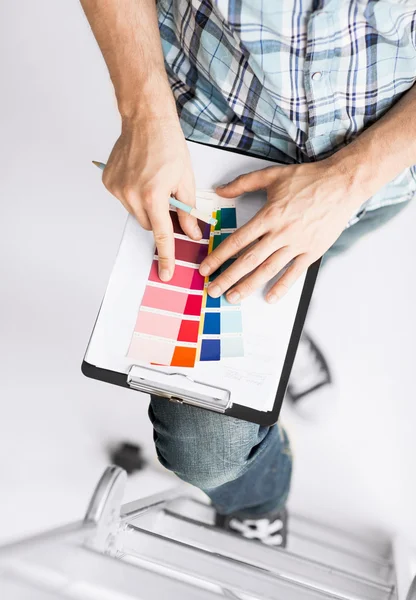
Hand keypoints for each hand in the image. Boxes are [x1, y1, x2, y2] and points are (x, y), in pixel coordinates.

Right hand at [102, 115, 199, 280]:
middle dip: (160, 218)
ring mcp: (117, 189)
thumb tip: (191, 234)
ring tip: (152, 180)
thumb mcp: (186, 180)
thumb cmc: (168, 145)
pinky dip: (133, 195)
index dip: (166, 256)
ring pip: (136, 213)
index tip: (166, 273)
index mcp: (154, 196)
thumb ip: (188, 211)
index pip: (162, 235)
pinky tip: (140, 176)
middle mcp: (132, 195)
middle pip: (149, 225)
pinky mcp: (109, 182)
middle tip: (167, 197)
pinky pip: (124, 200)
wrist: (145, 120)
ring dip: (146, 205)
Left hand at [199, 160, 365, 302]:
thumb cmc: (309, 179)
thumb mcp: (272, 175)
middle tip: (213, 290)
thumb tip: (220, 190)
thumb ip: (243, 183)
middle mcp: (281, 233)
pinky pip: (294, 273)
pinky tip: (269, 298)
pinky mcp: (312, 251)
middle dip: (228, 277)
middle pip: (248, 260)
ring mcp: (297, 244)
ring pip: (268, 269)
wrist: (342, 184)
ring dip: (249, 285)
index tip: (205, 268)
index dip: (219, 256)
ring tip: (233, 297)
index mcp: (268, 216)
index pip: (237, 241)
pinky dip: (282, 286)